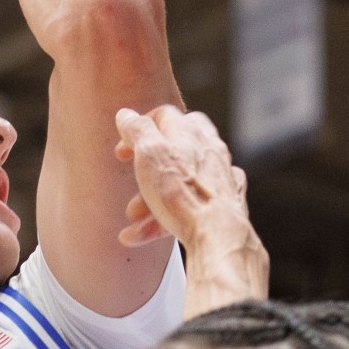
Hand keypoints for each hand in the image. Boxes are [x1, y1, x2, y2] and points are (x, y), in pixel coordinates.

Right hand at [113, 106, 246, 248]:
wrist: (217, 234)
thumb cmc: (183, 192)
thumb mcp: (150, 153)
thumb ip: (138, 130)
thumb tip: (127, 115)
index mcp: (192, 132)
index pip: (164, 116)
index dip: (140, 128)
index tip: (125, 146)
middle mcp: (210, 152)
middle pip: (171, 153)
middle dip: (145, 171)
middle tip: (131, 180)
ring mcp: (219, 180)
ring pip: (179, 186)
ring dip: (150, 201)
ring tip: (133, 218)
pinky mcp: (223, 207)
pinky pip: (190, 210)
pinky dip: (166, 220)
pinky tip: (148, 233)